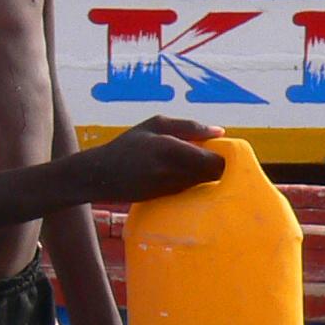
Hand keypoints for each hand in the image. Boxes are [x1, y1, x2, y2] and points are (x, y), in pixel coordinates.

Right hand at [79, 118, 226, 202]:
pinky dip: (196, 183)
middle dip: (220, 167)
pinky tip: (186, 174)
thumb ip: (190, 127)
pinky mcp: (168, 199)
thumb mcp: (155, 125)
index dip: (225, 157)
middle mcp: (172, 172)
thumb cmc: (129, 144)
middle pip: (214, 175)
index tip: (223, 150)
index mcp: (171, 149)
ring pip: (205, 184)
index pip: (214, 160)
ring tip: (197, 164)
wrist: (100, 175)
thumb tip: (220, 131)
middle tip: (215, 157)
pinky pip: (193, 191)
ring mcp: (170, 189)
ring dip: (208, 175)